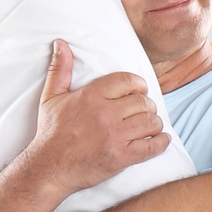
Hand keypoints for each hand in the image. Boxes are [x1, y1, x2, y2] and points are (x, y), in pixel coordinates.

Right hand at [28, 40, 168, 194]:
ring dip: (154, 123)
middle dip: (147, 105)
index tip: (139, 91)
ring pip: (150, 122)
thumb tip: (60, 43)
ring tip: (151, 125)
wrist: (49, 168)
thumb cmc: (50, 133)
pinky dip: (161, 143)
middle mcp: (105, 114)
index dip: (138, 85)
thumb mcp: (51, 97)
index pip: (128, 80)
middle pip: (142, 102)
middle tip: (145, 110)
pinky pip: (151, 147)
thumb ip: (60, 69)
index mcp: (91, 96)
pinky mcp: (121, 157)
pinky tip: (162, 139)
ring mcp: (115, 136)